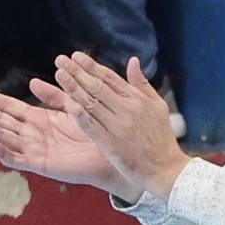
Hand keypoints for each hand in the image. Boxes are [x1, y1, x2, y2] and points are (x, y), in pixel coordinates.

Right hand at [0, 77, 137, 196]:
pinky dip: (4, 152)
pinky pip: (18, 160)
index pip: (9, 107)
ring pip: (5, 138)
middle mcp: (32, 135)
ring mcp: (34, 150)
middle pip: (2, 120)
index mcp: (38, 120)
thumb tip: (33, 83)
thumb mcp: (72, 108)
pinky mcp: (40, 164)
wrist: (111, 154)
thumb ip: (54, 96)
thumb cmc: (94, 132)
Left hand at [53, 52, 187, 201]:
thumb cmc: (161, 137)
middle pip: (97, 87)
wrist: (164, 167)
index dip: (91, 66)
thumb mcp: (158, 106)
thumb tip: (133, 61)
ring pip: (91, 102)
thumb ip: (142, 83)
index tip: (77, 56)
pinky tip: (66, 102)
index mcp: (137, 100)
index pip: (110, 78)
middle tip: (61, 60)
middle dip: (77, 71)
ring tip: (60, 74)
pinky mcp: (109, 143)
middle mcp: (126, 110)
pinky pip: (90, 125)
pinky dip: (79, 113)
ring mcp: (117, 126)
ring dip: (73, 87)